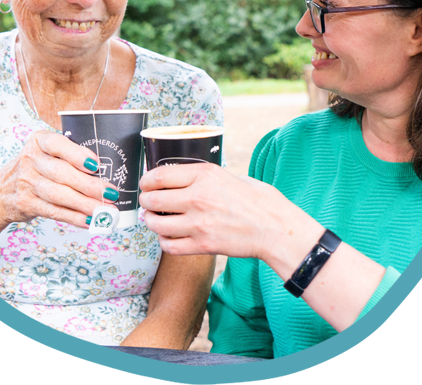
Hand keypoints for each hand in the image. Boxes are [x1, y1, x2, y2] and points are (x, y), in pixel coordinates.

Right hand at [0, 130, 119, 227]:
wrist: (0, 191)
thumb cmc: (36, 166)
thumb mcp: (47, 151)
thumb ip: (70, 153)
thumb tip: (109, 166)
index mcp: (39, 140)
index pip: (58, 144)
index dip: (78, 155)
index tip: (96, 165)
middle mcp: (30, 160)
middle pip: (61, 173)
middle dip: (89, 185)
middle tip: (111, 192)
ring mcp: (27, 183)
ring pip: (59, 194)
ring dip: (85, 204)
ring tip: (105, 209)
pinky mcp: (27, 204)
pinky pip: (54, 211)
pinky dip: (74, 217)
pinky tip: (90, 220)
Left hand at [139, 162, 299, 259]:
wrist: (276, 228)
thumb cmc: (258, 200)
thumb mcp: (231, 175)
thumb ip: (205, 177)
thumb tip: (181, 177)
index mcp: (204, 175)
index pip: (159, 175)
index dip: (146, 180)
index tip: (145, 184)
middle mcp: (197, 197)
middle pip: (153, 199)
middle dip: (145, 201)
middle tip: (147, 202)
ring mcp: (199, 223)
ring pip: (156, 224)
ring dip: (150, 221)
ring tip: (153, 219)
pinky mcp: (203, 245)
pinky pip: (170, 245)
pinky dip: (164, 241)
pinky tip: (167, 236)